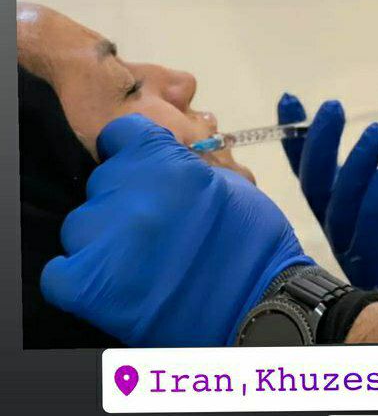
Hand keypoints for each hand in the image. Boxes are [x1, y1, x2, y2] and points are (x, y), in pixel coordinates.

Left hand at [41, 114, 312, 345]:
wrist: (259, 301)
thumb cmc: (252, 240)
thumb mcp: (225, 183)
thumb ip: (183, 167)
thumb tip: (161, 165)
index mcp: (166, 161)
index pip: (119, 135)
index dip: (128, 153)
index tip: (139, 172)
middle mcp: (131, 191)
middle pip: (100, 183)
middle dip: (120, 200)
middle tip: (149, 225)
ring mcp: (108, 237)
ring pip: (79, 226)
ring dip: (100, 238)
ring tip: (132, 259)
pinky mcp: (92, 284)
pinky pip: (59, 273)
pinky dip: (75, 277)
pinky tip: (103, 282)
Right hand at [278, 68, 377, 326]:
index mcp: (349, 199)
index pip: (314, 165)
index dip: (299, 134)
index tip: (290, 99)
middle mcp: (345, 225)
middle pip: (317, 185)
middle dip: (320, 144)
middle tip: (333, 107)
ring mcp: (360, 251)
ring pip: (339, 210)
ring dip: (353, 169)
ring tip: (375, 133)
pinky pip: (367, 239)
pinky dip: (373, 206)